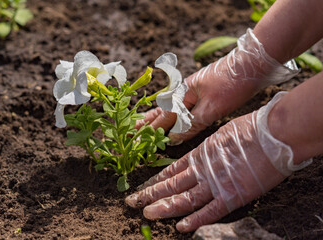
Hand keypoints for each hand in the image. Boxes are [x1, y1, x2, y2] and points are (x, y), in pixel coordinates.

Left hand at [126, 92, 310, 231]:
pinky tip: (180, 227)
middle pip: (171, 185)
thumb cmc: (251, 129)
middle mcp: (203, 170)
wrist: (274, 134)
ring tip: (147, 213)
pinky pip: (210, 211)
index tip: (143, 186)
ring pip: (184, 199)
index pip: (171, 171)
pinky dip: (195, 220)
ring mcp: (216, 184)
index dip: (156, 180)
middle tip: (132, 202)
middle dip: (150, 194)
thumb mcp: (221, 135)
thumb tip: (201, 156)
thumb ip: (208, 150)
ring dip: (165, 207)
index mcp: (200, 154)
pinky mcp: (233, 196)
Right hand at [136, 28, 297, 144]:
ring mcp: (192, 90)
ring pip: (170, 106)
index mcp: (182, 94)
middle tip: (132, 130)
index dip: (151, 130)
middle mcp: (183, 91)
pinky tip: (171, 114)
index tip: (137, 140)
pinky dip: (172, 113)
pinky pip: (181, 105)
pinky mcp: (202, 91)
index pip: (163, 117)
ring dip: (157, 116)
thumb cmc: (232, 85)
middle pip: (161, 109)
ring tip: (143, 121)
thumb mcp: (212, 108)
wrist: (251, 63)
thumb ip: (191, 124)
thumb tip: (172, 138)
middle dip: (147, 122)